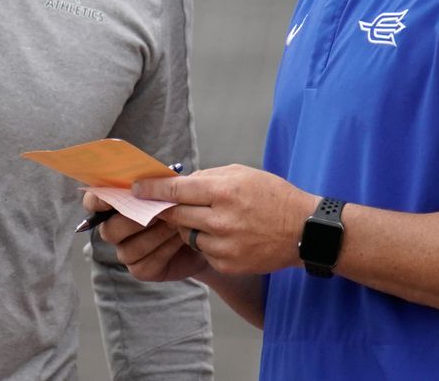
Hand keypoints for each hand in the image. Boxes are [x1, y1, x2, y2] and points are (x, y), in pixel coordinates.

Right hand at [81, 190, 208, 281]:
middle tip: (158, 210)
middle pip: (109, 230)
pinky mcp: (141, 270)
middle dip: (134, 220)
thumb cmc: (181, 203)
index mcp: (115, 205)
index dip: (98, 200)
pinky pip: (146, 263)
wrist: (202, 231)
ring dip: (155, 233)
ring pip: (129, 248)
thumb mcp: (170, 188)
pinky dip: (165, 249)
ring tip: (177, 222)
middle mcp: (114, 231)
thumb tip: (145, 181)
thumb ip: (154, 183)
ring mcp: (126, 252)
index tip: (111, 197)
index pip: (93, 202)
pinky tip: (180, 238)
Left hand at [134, 164, 315, 276]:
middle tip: (162, 205)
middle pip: (176, 215)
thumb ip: (208, 178)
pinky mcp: (228, 263)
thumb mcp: (242, 174)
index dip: (151, 190)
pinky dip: (207, 242)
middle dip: (167, 209)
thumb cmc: (272, 195)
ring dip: (190, 226)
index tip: (135, 188)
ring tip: (211, 218)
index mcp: (224, 191)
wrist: (304, 230)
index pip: (176, 191)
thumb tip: (179, 183)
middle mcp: (221, 219)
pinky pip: (204, 251)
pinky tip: (228, 235)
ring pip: (187, 234)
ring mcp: (224, 244)